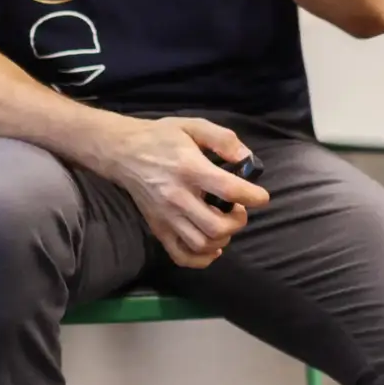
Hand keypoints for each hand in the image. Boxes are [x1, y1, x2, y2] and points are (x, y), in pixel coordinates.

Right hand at [104, 114, 269, 269]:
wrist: (122, 152)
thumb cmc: (161, 137)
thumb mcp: (193, 126)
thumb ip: (223, 139)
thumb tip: (247, 158)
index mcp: (189, 168)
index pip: (228, 190)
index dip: (252, 196)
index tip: (261, 196)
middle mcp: (177, 197)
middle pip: (216, 226)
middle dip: (237, 221)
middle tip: (238, 210)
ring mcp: (165, 217)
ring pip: (201, 244)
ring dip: (222, 239)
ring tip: (224, 223)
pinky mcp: (157, 228)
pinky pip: (181, 256)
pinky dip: (201, 259)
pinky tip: (212, 247)